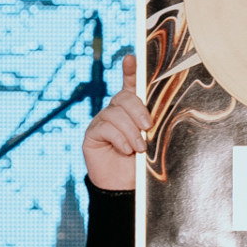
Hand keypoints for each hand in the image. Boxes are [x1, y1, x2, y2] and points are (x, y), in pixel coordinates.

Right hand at [82, 50, 149, 190]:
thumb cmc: (141, 165)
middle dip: (137, 109)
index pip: (130, 86)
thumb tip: (154, 116)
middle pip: (123, 97)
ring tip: (138, 148)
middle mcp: (115, 112)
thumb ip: (150, 126)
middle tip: (147, 126)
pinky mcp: (92, 134)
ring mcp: (102, 121)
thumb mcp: (150, 143)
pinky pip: (105, 127)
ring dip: (130, 131)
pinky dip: (118, 138)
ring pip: (115, 113)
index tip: (131, 57)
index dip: (130, 71)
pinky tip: (124, 150)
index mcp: (132, 111)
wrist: (124, 188)